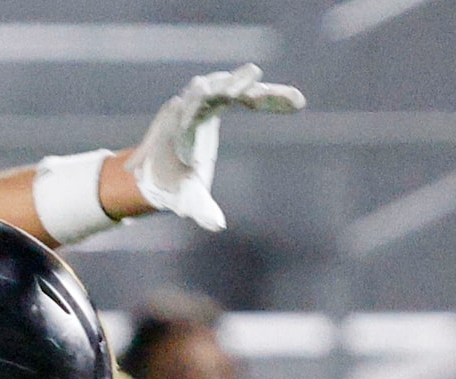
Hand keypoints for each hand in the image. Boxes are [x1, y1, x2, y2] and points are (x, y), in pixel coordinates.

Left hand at [125, 64, 303, 232]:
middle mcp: (193, 107)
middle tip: (255, 74)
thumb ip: (199, 210)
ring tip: (293, 102)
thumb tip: (217, 227)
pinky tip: (296, 105)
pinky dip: (271, 98)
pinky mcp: (222, 101)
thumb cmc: (171, 187)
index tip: (230, 91)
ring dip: (264, 94)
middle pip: (217, 88)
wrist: (159, 174)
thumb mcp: (185, 199)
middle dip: (235, 83)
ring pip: (239, 88)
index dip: (212, 96)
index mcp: (180, 126)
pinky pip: (249, 95)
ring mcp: (209, 100)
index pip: (197, 105)